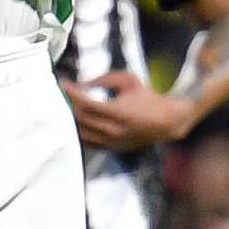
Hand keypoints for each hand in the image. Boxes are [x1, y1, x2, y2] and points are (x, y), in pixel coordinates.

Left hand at [62, 71, 199, 151]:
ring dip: (71, 120)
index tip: (63, 83)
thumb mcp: (129, 81)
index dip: (72, 93)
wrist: (166, 122)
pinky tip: (75, 122)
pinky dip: (78, 131)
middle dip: (68, 105)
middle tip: (62, 94)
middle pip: (80, 119)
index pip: (86, 104)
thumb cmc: (148, 98)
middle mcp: (113, 130)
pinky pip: (87, 142)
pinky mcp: (111, 148)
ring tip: (66, 107)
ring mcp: (111, 142)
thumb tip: (83, 84)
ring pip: (81, 133)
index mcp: (118, 113)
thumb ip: (105, 79)